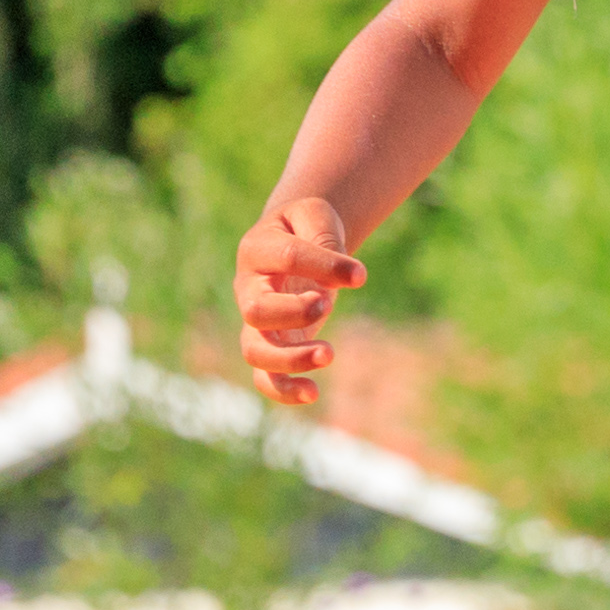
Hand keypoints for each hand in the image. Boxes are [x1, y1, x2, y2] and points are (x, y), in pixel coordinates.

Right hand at [234, 192, 357, 397]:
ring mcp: (256, 322)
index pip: (285, 258)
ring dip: (289, 358)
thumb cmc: (304, 226)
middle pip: (255, 310)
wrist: (292, 240)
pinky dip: (283, 390)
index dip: (322, 265)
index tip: (360, 275)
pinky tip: (313, 394)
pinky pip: (264, 378)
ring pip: (255, 350)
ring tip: (328, 353)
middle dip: (291, 312)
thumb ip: (326, 239)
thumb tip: (351, 278)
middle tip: (325, 304)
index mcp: (256, 249)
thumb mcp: (315, 215)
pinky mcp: (272, 345)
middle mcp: (248, 288)